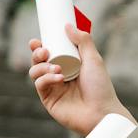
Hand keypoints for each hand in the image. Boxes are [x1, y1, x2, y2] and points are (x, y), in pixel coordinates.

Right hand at [28, 23, 130, 137]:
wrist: (102, 112)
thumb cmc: (101, 87)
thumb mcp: (94, 59)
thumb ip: (83, 41)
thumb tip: (68, 25)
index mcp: (67, 66)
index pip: (48, 52)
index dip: (39, 46)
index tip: (38, 40)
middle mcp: (58, 76)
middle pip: (37, 61)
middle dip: (36, 53)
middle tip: (44, 51)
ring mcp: (53, 89)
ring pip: (34, 72)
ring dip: (41, 67)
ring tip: (57, 68)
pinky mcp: (49, 101)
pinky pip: (40, 85)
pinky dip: (46, 79)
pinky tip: (58, 78)